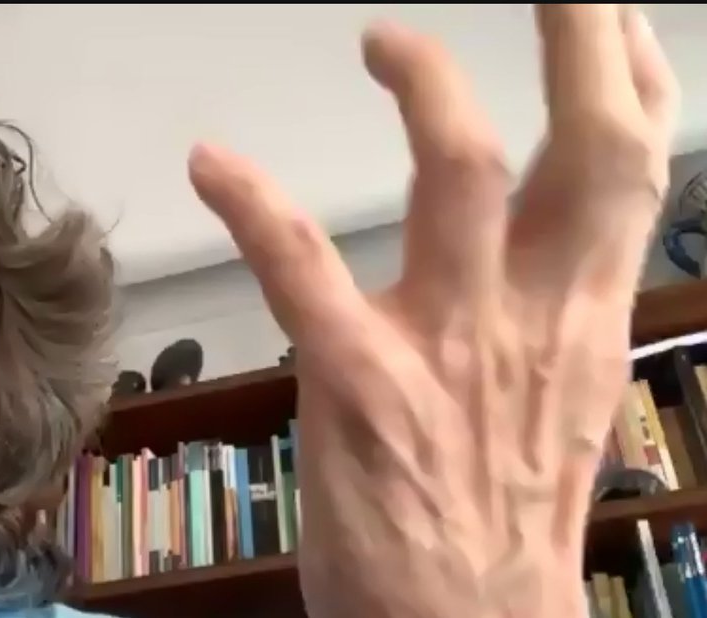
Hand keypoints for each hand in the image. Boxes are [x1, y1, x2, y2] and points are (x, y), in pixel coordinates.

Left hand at [189, 5, 676, 617]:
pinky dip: (257, 206)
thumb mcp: (556, 393)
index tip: (609, 8)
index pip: (636, 165)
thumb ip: (549, 302)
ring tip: (384, 39)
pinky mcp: (362, 382)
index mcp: (583, 312)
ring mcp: (450, 344)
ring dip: (430, 92)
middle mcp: (534, 312)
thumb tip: (537, 227)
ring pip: (462, 180)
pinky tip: (213, 161)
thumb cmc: (503, 507)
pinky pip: (306, 272)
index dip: (630, 70)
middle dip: (581, 38)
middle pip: (592, 147)